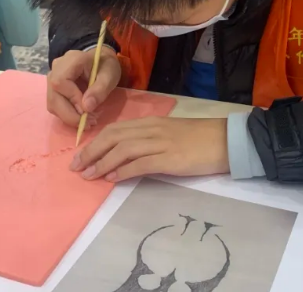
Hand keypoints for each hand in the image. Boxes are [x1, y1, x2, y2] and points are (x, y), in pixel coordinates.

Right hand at [47, 47, 121, 127]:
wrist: (99, 60)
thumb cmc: (105, 66)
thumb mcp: (110, 76)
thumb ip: (99, 90)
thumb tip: (86, 108)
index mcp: (71, 60)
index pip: (60, 83)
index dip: (72, 99)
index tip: (88, 110)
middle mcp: (56, 68)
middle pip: (53, 96)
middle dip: (70, 114)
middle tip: (89, 123)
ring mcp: (52, 78)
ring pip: (52, 103)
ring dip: (69, 117)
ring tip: (88, 121)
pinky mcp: (52, 89)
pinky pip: (55, 105)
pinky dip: (67, 114)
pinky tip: (81, 116)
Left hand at [69, 116, 229, 181]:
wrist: (226, 140)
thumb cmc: (200, 139)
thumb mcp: (170, 135)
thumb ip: (150, 141)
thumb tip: (126, 157)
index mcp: (151, 122)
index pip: (115, 129)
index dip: (95, 142)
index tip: (80, 156)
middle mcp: (152, 130)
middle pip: (113, 137)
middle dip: (91, 151)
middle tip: (76, 167)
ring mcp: (160, 143)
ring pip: (122, 149)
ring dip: (102, 162)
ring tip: (89, 175)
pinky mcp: (169, 158)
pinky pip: (141, 163)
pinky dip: (124, 170)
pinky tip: (112, 178)